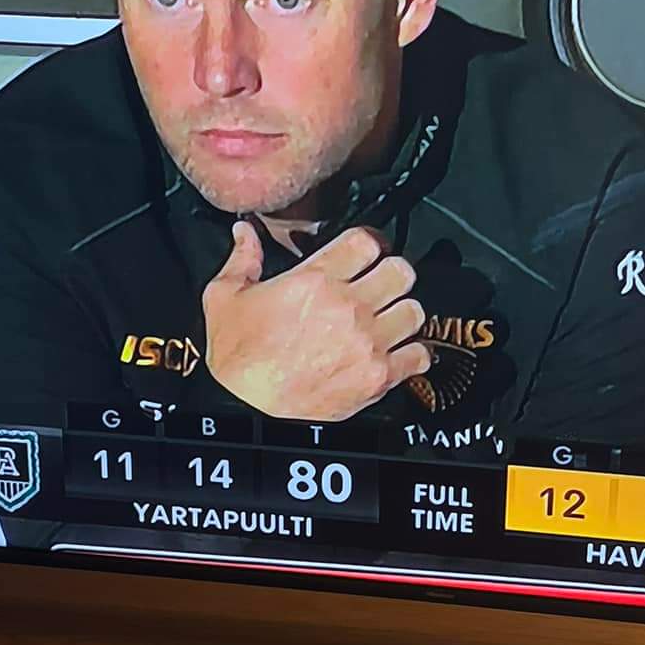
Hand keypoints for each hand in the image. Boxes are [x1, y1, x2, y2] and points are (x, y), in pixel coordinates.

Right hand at [202, 222, 431, 421]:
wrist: (246, 411)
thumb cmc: (237, 359)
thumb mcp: (225, 298)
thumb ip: (242, 259)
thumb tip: (245, 232)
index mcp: (314, 280)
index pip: (367, 241)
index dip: (371, 243)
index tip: (369, 252)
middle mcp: (348, 307)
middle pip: (402, 271)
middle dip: (393, 274)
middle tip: (383, 284)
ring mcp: (367, 342)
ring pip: (415, 311)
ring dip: (403, 314)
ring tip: (388, 321)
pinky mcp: (378, 376)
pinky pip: (420, 355)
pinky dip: (413, 354)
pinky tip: (396, 354)